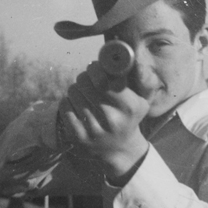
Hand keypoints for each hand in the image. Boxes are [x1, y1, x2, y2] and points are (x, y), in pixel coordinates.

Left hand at [58, 61, 149, 181]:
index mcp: (129, 107)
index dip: (94, 69)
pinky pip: (64, 106)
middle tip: (88, 79)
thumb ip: (139, 79)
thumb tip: (124, 58)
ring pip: (73, 92)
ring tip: (84, 92)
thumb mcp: (142, 101)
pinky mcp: (78, 136)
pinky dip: (69, 101)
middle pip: (84, 83)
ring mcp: (93, 129)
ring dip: (76, 88)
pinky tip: (77, 104)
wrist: (120, 149)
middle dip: (84, 76)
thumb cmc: (129, 117)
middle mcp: (111, 119)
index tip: (94, 68)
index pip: (102, 80)